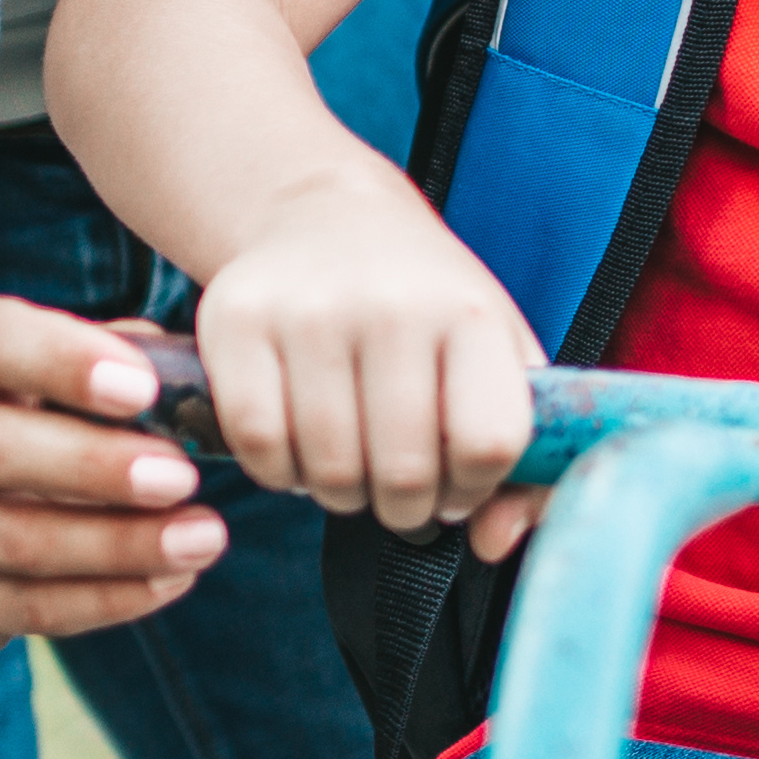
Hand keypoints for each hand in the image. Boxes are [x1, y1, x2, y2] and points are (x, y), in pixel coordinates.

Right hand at [0, 297, 230, 644]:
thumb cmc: (53, 402)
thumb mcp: (77, 361)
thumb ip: (132, 356)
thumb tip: (206, 378)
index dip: (61, 361)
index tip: (144, 388)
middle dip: (93, 467)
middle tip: (184, 477)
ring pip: (13, 540)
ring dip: (116, 545)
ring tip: (205, 537)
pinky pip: (27, 606)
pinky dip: (106, 598)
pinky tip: (174, 579)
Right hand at [182, 162, 545, 556]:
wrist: (326, 214)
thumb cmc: (425, 306)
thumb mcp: (494, 357)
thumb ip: (522, 458)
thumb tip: (495, 544)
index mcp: (470, 314)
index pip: (491, 443)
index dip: (476, 487)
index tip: (460, 479)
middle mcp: (392, 306)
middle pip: (405, 472)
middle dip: (406, 507)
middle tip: (399, 489)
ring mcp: (308, 311)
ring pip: (329, 470)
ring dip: (342, 495)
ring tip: (352, 467)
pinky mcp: (236, 320)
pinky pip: (258, 446)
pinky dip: (280, 473)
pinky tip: (300, 450)